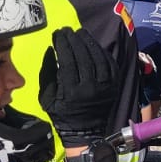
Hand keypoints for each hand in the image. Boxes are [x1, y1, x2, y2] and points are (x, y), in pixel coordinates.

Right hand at [39, 27, 118, 145]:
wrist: (84, 132)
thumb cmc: (61, 113)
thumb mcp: (46, 97)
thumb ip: (47, 73)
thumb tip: (50, 49)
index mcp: (71, 92)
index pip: (68, 61)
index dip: (63, 44)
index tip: (58, 34)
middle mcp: (90, 88)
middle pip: (84, 57)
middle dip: (75, 40)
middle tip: (68, 30)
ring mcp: (105, 87)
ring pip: (99, 58)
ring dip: (89, 42)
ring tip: (81, 32)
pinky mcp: (114, 86)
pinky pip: (110, 64)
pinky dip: (102, 52)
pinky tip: (94, 44)